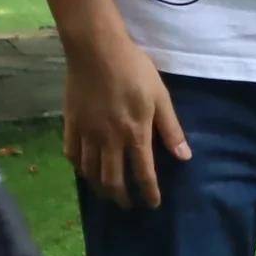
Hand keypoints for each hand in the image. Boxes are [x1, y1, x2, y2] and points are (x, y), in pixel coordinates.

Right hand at [64, 33, 189, 208]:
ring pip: (90, 172)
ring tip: (107, 194)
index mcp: (135, 134)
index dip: (149, 193)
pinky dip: (79, 167)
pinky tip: (84, 170)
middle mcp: (109, 140)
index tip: (152, 204)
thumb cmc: (134, 70)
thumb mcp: (160, 97)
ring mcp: (87, 133)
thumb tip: (184, 157)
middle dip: (121, 198)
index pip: (143, 173)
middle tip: (128, 206)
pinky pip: (72, 154)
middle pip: (113, 180)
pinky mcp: (71, 124)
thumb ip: (171, 129)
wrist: (97, 50)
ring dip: (100, 188)